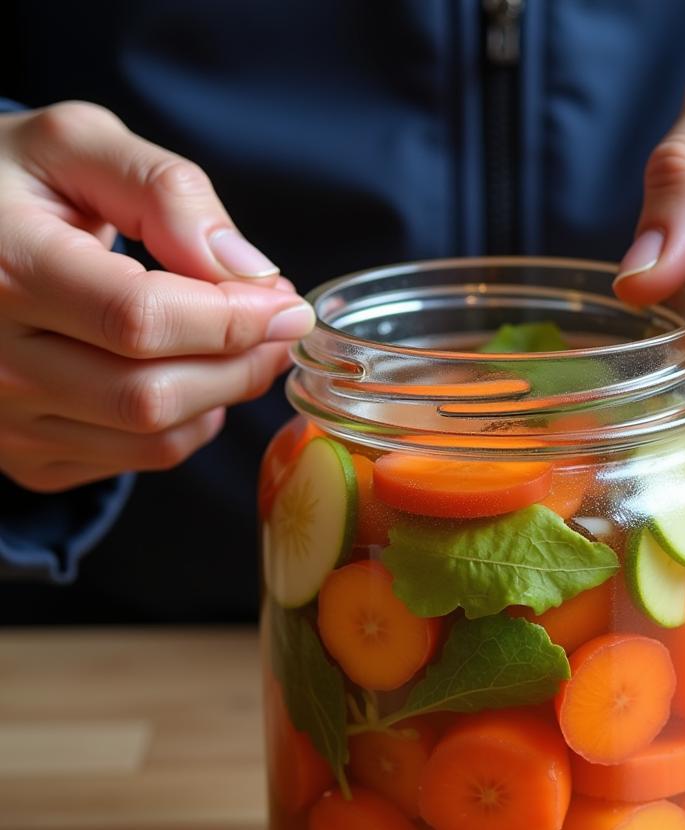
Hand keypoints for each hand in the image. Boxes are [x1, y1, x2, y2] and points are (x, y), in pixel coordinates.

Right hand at [0, 102, 314, 492]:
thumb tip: (248, 271)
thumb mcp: (76, 147)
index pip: (140, 319)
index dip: (233, 319)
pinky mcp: (24, 456)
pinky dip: (187, 424)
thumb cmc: (11, 186)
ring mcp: (3, 420)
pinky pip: (137, 459)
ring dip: (221, 397)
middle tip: (275, 330)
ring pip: (152, 438)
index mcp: (1, 267)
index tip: (288, 305)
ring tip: (236, 347)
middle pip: (151, 393)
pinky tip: (187, 375)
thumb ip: (166, 193)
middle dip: (240, 364)